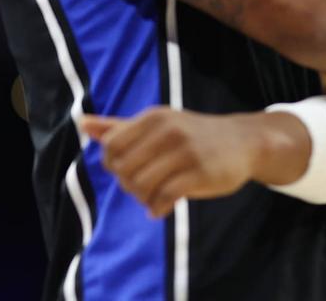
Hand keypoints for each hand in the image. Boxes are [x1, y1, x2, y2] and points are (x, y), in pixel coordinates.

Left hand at [81, 107, 261, 218]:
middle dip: (129, 185)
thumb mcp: (159, 124)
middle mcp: (169, 131)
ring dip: (143, 199)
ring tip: (154, 198)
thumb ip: (120, 127)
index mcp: (155, 118)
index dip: (114, 164)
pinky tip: (163, 207)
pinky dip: (158, 208)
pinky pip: (164, 196)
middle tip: (144, 187)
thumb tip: (82, 123)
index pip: (112, 146)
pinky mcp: (200, 172)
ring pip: (141, 185)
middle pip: (124, 169)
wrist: (244, 142)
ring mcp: (186, 151)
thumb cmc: (194, 135)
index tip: (131, 169)